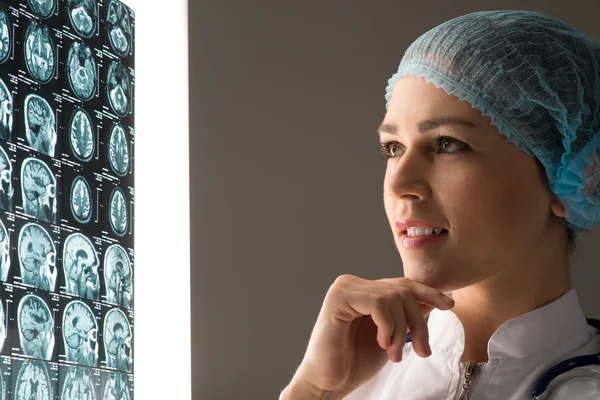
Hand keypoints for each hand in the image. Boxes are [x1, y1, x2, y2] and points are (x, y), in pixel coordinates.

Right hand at [287, 275, 454, 397]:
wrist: (329, 383)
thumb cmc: (354, 362)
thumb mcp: (390, 336)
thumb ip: (405, 316)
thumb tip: (432, 301)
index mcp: (362, 289)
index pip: (401, 284)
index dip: (428, 292)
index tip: (448, 305)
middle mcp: (351, 284)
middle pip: (402, 291)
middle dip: (418, 322)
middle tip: (422, 351)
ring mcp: (343, 289)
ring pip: (393, 297)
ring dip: (402, 330)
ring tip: (395, 354)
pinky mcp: (337, 300)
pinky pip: (378, 303)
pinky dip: (388, 326)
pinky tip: (382, 344)